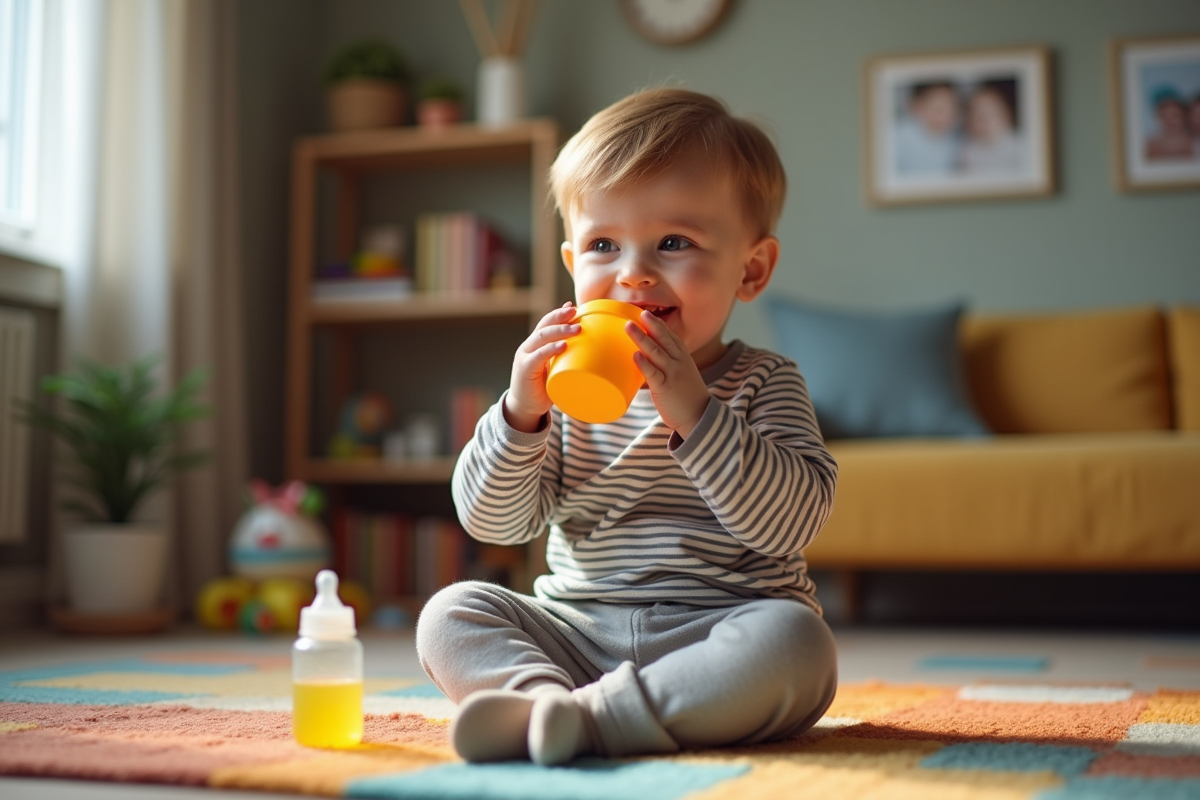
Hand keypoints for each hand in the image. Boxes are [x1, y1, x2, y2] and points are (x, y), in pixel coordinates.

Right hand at [504, 302, 579, 432]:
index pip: (546, 323)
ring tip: (576, 328)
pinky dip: (550, 349)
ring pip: (542, 337)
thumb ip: (567, 359)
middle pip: (544, 325)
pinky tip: (562, 346)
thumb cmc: (544, 388)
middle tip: (576, 312)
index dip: (558, 313)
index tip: (573, 306)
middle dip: (560, 316)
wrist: (525, 407)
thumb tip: (593, 355)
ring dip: (560, 330)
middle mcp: (529, 346)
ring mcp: (526, 357)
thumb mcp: (556, 369)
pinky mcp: (525, 370)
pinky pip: (538, 356)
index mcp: (536, 344)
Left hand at [627, 311, 710, 437]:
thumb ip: (666, 366)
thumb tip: (643, 361)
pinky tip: (635, 355)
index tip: (648, 314)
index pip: (672, 336)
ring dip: (641, 338)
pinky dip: (643, 363)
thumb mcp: (682, 374)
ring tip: (629, 326)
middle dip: (651, 324)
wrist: (698, 416)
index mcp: (683, 358)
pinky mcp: (664, 388)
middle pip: (664, 339)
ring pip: (656, 352)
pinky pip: (653, 373)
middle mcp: (679, 362)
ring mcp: (672, 374)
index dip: (659, 324)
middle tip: (639, 312)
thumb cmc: (687, 397)